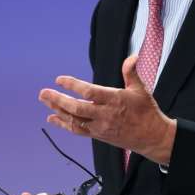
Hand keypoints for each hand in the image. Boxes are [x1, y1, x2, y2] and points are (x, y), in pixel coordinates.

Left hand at [38, 55, 176, 164]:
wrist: (151, 137)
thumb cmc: (146, 111)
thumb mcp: (141, 89)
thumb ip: (131, 72)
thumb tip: (132, 56)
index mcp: (115, 100)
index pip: (89, 92)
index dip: (73, 85)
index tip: (60, 79)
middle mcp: (105, 115)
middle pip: (77, 108)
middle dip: (58, 100)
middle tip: (43, 92)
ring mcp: (100, 127)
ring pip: (74, 120)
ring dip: (57, 110)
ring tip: (44, 101)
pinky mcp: (98, 135)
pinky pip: (77, 130)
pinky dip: (63, 124)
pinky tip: (52, 118)